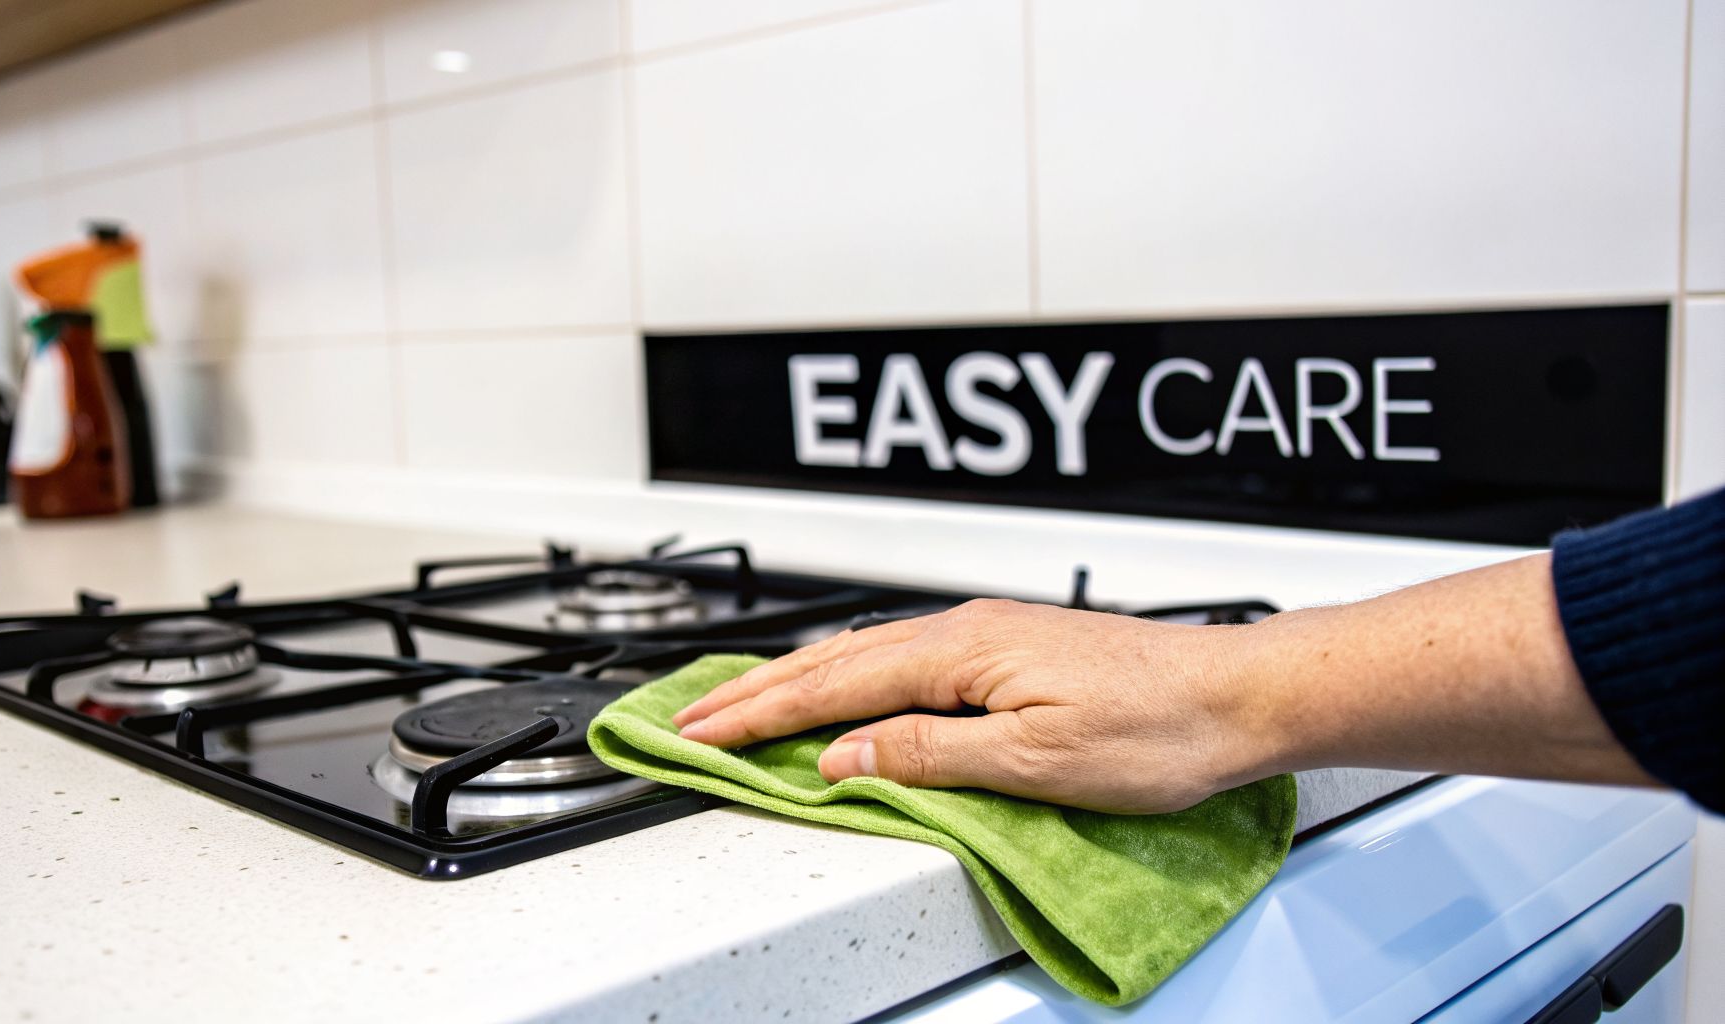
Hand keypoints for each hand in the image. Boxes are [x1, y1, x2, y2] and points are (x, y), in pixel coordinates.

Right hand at [672, 599, 1264, 813]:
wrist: (1240, 694)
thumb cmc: (1160, 726)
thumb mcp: (1037, 761)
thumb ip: (931, 754)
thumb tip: (847, 756)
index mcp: (963, 650)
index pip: (835, 684)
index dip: (762, 713)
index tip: (703, 731)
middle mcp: (968, 629)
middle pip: (838, 659)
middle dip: (759, 690)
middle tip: (694, 715)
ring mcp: (989, 635)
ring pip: (866, 655)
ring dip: (799, 682)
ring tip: (746, 704)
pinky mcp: (1011, 650)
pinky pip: (903, 660)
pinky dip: (850, 679)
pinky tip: (843, 693)